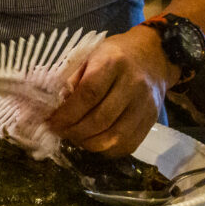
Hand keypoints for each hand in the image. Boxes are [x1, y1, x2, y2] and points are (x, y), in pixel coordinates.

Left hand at [45, 27, 178, 156]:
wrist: (152, 56)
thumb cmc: (113, 55)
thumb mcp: (89, 56)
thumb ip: (72, 78)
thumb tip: (52, 106)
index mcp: (113, 63)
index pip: (89, 94)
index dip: (68, 113)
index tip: (51, 121)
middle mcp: (133, 84)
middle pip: (101, 119)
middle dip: (74, 131)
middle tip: (59, 132)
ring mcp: (146, 105)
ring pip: (115, 137)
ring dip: (89, 143)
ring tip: (74, 137)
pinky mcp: (152, 120)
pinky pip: (128, 145)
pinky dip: (106, 150)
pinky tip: (93, 141)